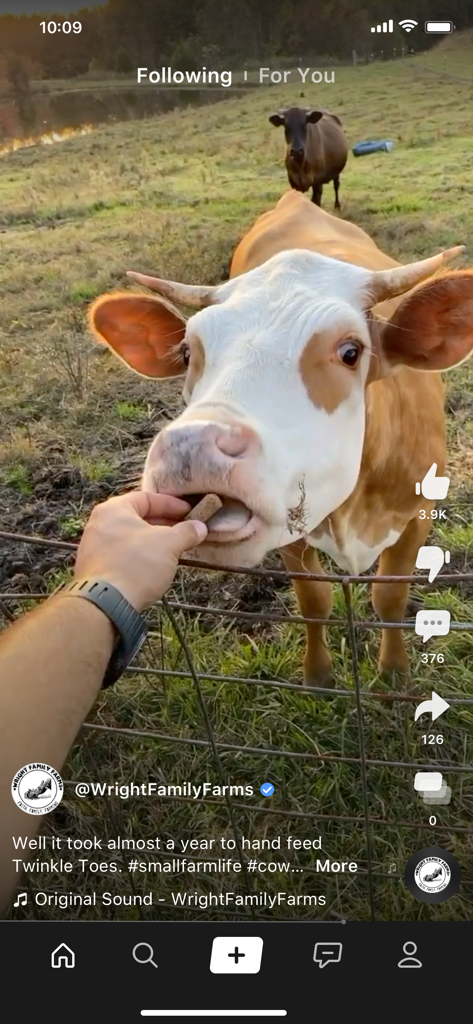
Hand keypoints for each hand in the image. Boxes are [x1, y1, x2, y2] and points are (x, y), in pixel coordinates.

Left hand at [72, 492, 206, 610]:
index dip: (171, 504)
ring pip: (130, 538)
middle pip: (137, 518)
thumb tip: (200, 527)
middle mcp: (99, 524)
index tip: (190, 512)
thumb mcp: (168, 544)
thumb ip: (186, 532)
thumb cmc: (136, 565)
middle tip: (185, 531)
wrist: (105, 605)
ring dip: (154, 542)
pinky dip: (141, 556)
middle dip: (164, 524)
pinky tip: (156, 567)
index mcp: (113, 510)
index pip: (146, 498)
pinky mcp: (95, 569)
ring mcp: (94, 548)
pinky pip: (123, 555)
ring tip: (174, 550)